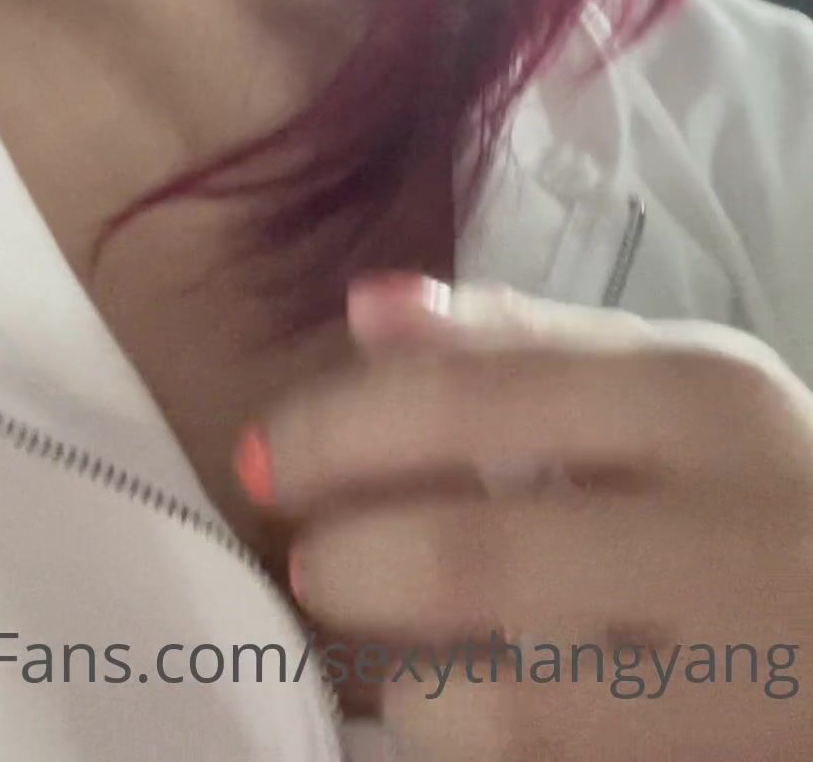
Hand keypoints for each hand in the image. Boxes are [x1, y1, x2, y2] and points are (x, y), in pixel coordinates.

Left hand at [234, 279, 812, 759]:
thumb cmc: (763, 478)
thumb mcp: (672, 381)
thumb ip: (524, 341)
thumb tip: (364, 307)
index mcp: (698, 398)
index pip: (476, 397)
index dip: (341, 430)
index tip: (261, 457)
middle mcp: (720, 531)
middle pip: (478, 556)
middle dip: (356, 566)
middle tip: (311, 565)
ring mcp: (736, 674)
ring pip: (512, 705)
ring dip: (412, 686)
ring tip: (383, 661)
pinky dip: (478, 743)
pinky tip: (452, 714)